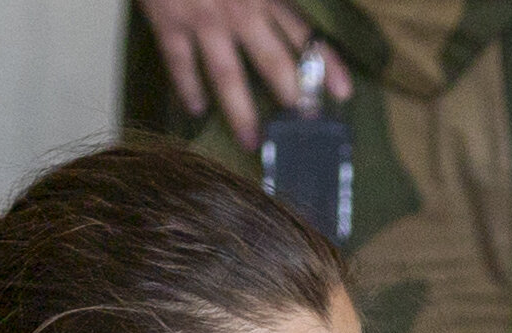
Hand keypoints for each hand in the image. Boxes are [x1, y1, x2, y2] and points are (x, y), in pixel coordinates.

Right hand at [142, 0, 346, 147]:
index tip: (343, 92)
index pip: (303, 32)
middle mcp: (240, 9)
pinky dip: (187, 87)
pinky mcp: (169, 21)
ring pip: (227, 75)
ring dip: (240, 111)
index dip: (324, 63)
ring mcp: (203, 19)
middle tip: (303, 126)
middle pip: (272, 61)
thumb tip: (291, 11)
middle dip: (290, 96)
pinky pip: (179, 62)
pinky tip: (196, 109)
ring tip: (252, 140)